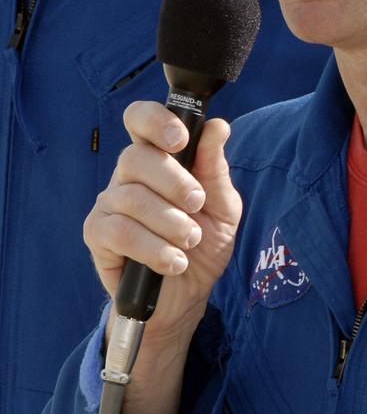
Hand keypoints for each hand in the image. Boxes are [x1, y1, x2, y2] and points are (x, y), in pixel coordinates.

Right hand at [84, 101, 241, 336]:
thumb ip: (216, 170)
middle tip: (198, 204)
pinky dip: (152, 248)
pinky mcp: (97, 234)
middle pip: (135, 157)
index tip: (181, 139)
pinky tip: (173, 262)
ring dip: (170, 223)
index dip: (155, 121)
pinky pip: (119, 231)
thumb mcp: (223, 209)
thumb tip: (218, 127)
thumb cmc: (203, 244)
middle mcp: (128, 176)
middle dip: (173, 181)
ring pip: (131, 198)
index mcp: (157, 159)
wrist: (189, 293)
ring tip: (191, 242)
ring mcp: (109, 203)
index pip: (140, 119)